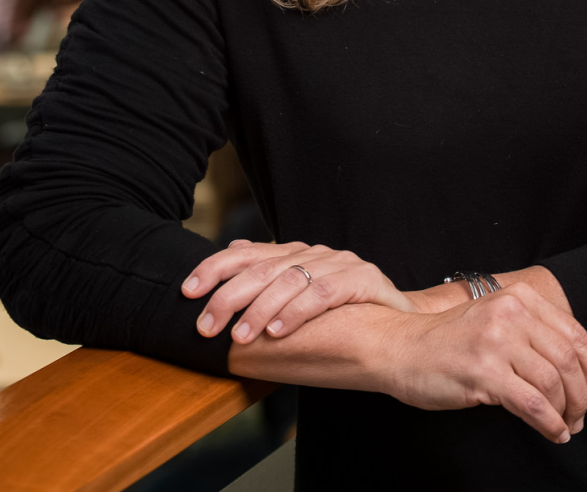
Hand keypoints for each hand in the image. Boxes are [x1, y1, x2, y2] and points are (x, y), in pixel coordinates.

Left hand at [182, 239, 415, 342]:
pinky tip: (278, 332)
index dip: (214, 268)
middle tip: (206, 326)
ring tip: (240, 337)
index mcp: (298, 254)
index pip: (248, 253)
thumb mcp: (299, 301)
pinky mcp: (363, 279)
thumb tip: (234, 249)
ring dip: (260, 310)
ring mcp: (341, 263)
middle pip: (264, 267)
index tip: (187, 291)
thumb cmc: (344, 321)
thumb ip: (271, 278)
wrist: (400, 336)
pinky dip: (297, 313)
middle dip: (229, 296)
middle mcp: (317, 253)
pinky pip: (324, 293)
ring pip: (291, 279)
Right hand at [377, 282, 586, 443]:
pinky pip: (532, 403)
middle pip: (569, 359)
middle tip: (584, 416)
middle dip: (584, 395)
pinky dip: (549, 423)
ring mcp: (496, 340)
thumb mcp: (495, 321)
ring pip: (554, 382)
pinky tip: (552, 432)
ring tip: (565, 426)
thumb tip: (578, 370)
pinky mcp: (483, 371)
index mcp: (518, 298)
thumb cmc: (450, 341)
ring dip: (567, 412)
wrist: (401, 347)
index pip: (575, 332)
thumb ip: (532, 332)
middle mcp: (510, 313)